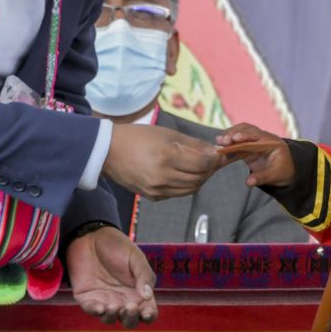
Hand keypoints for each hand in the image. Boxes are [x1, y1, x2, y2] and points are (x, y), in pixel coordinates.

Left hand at [66, 225, 156, 326]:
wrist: (91, 235)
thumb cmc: (117, 246)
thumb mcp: (135, 258)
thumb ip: (143, 276)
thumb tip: (147, 296)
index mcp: (138, 292)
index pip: (147, 311)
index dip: (149, 315)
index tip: (146, 312)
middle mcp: (122, 300)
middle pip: (130, 320)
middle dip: (131, 318)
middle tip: (130, 307)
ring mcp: (105, 300)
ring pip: (111, 319)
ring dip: (113, 317)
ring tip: (114, 306)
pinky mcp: (87, 298)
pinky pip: (91, 310)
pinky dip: (96, 312)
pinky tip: (100, 307)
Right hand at [103, 122, 222, 200]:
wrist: (108, 152)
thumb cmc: (138, 137)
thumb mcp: (167, 134)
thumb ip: (193, 144)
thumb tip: (214, 151)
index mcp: (166, 156)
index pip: (202, 163)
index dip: (215, 159)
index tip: (222, 153)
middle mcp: (162, 176)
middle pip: (199, 178)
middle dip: (210, 169)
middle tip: (214, 159)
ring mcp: (157, 190)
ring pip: (191, 188)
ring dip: (201, 178)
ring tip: (202, 166)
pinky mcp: (153, 197)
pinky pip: (178, 193)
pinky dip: (187, 184)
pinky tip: (185, 173)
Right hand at [216, 123, 295, 187]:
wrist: (287, 170)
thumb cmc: (284, 171)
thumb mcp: (275, 176)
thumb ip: (262, 177)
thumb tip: (248, 182)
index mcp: (271, 142)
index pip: (257, 135)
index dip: (245, 136)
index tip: (234, 138)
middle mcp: (262, 137)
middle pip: (246, 129)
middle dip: (233, 133)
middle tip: (221, 141)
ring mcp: (254, 141)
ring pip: (240, 132)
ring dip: (229, 135)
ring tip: (218, 141)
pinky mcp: (248, 146)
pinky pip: (237, 141)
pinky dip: (229, 142)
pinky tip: (220, 146)